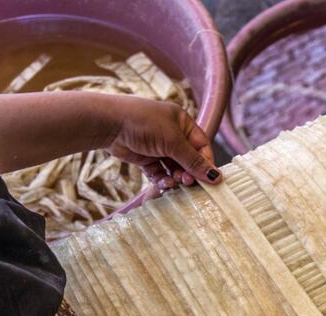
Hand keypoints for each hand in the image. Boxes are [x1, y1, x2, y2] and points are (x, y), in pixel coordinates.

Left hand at [102, 96, 220, 190]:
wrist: (109, 123)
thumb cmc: (143, 123)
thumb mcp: (173, 142)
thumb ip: (194, 161)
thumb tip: (216, 177)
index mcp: (182, 122)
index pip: (201, 146)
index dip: (206, 163)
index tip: (210, 180)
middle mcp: (172, 133)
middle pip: (188, 159)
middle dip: (189, 172)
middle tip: (187, 182)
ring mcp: (158, 146)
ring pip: (173, 167)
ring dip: (175, 177)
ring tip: (174, 183)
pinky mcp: (145, 157)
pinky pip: (159, 171)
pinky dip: (162, 179)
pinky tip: (163, 183)